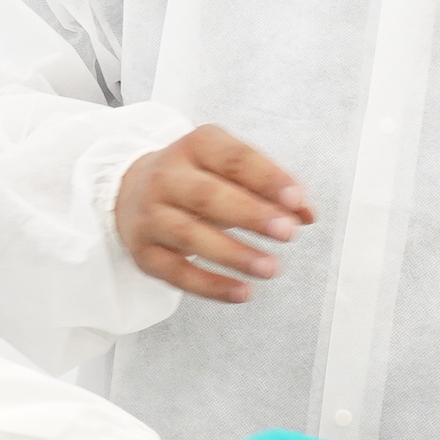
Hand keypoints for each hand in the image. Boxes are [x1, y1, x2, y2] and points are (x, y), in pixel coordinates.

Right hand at [113, 124, 310, 304]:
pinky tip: (242, 292)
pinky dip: (210, 285)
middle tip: (288, 233)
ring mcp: (151, 215)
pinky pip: (177, 273)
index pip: (234, 158)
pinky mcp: (144, 252)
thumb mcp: (231, 170)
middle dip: (251, 215)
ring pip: (191, 236)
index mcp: (196, 146)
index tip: (296, 199)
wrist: (131, 191)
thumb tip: (307, 214)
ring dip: (234, 254)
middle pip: (208, 196)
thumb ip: (270, 189)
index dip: (266, 178)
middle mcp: (167, 177)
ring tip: (271, 268)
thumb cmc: (198, 179)